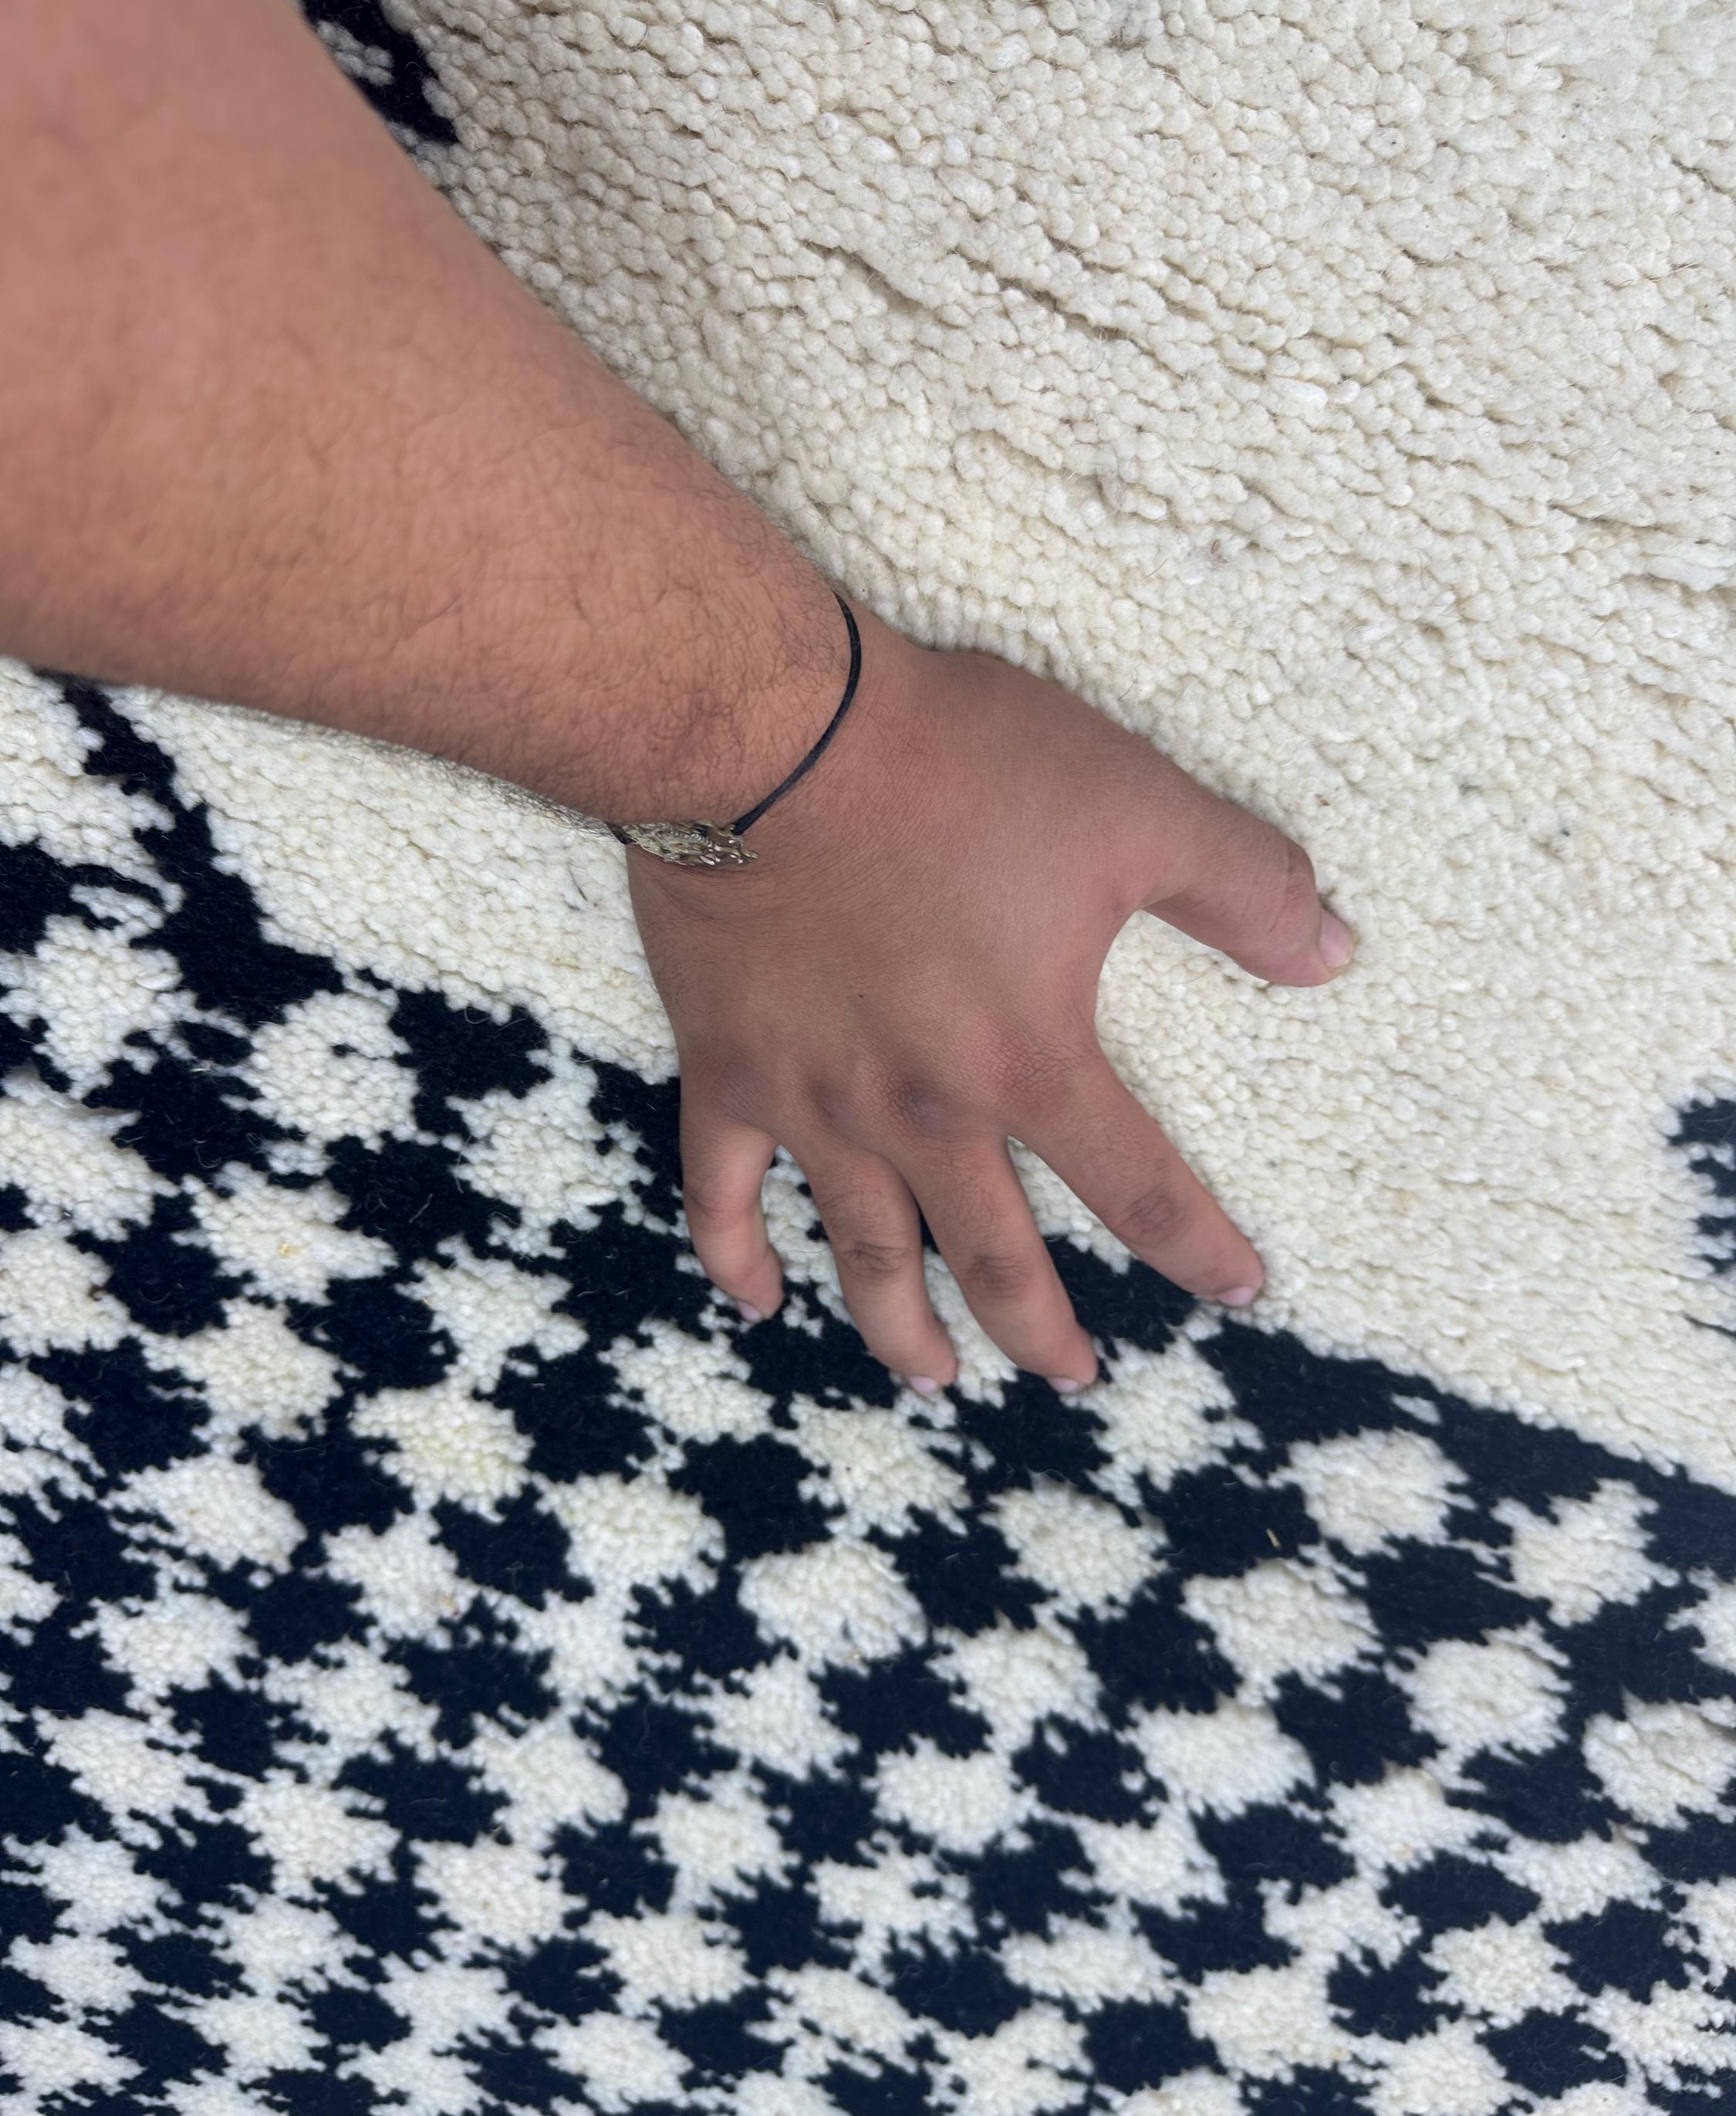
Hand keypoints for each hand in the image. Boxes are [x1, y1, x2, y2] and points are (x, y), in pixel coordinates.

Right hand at [626, 600, 1354, 1394]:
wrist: (771, 737)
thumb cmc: (955, 768)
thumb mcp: (1136, 807)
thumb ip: (1245, 888)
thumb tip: (1334, 954)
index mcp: (1030, 1064)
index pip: (1140, 1190)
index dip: (1200, 1250)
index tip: (1238, 1290)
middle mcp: (925, 1115)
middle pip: (996, 1261)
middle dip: (1044, 1333)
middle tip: (1074, 1376)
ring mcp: (819, 1105)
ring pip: (866, 1255)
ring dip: (904, 1330)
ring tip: (937, 1378)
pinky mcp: (729, 1071)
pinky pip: (722, 1193)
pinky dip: (738, 1257)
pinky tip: (761, 1301)